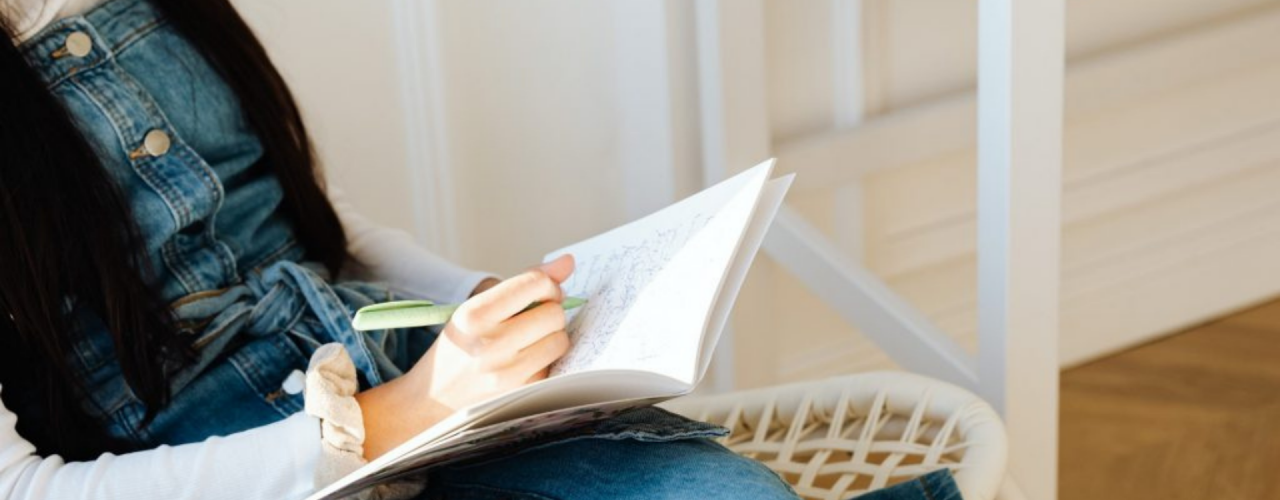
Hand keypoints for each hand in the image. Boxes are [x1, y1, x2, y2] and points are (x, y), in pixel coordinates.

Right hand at [355, 255, 575, 458]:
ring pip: (560, 340)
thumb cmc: (458, 348)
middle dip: (551, 312)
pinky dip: (546, 361)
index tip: (545, 292)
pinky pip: (553, 366)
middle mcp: (490, 343)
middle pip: (554, 313)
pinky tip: (525, 363)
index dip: (549, 285)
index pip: (534, 284)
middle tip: (536, 318)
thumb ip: (523, 283)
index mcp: (474, 314)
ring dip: (552, 337)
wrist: (431, 400)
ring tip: (531, 341)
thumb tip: (568, 262)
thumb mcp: (476, 310)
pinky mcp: (520, 394)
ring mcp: (507, 373)